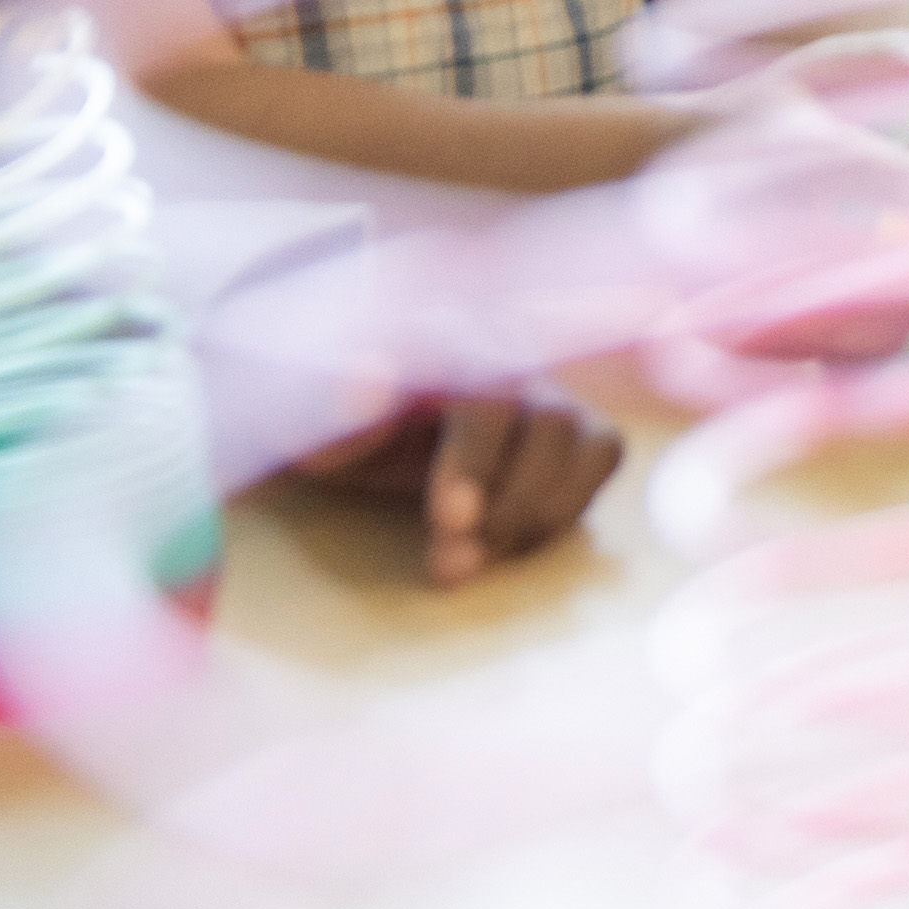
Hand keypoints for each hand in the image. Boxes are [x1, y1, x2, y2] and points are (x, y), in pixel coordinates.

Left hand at [283, 387, 624, 586]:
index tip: (450, 522)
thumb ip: (331, 398)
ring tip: (473, 559)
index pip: (487, 398)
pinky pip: (602, 459)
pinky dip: (565, 508)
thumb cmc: (325, 422)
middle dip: (507, 505)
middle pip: (551, 422)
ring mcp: (547, 391)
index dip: (475, 462)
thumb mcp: (306, 416)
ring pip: (590, 442)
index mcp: (449, 342)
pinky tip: (508, 543)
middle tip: (451, 566)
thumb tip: (368, 379)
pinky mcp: (570, 430)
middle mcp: (513, 356)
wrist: (349, 430)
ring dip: (539, 515)